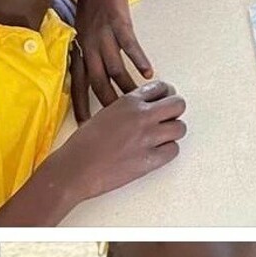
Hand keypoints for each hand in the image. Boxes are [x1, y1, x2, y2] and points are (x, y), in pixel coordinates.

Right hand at [68, 80, 186, 199]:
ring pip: (180, 128)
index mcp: (129, 101)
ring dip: (173, 132)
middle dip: (175, 111)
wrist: (75, 168)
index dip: (166, 95)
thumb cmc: (83, 144)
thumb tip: (144, 110)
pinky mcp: (150, 159)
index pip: (161, 88)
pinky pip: (173, 150)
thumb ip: (127, 109)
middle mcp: (142, 115)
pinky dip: (168, 151)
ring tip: (162, 138)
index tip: (164, 102)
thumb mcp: (105, 113)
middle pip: (178, 104)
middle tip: (168, 119)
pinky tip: (157, 152)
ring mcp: (148, 138)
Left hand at [72, 0, 152, 120]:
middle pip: (95, 79)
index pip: (76, 80)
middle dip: (104, 101)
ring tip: (138, 102)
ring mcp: (102, 31)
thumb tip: (96, 72)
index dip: (79, 102)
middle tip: (115, 121)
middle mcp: (88, 42)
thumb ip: (89, 48)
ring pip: (113, 66)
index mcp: (80, 45)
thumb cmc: (94, 0)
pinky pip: (128, 44)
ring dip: (125, 85)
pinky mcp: (118, 20)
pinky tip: (149, 72)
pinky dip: (138, 58)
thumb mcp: (86, 27)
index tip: (84, 124)